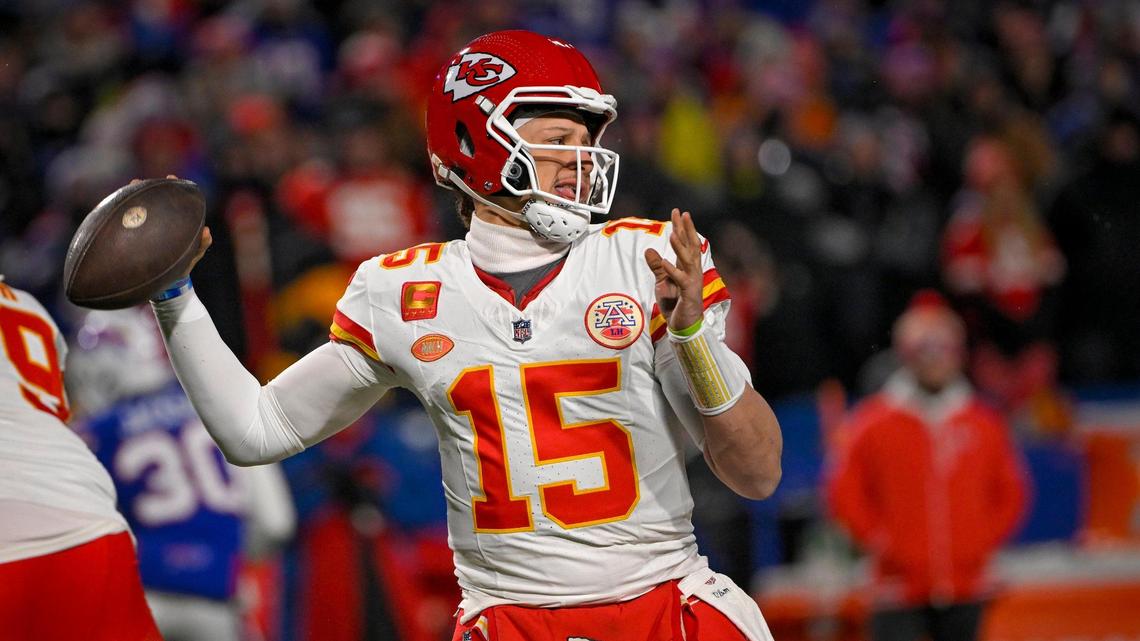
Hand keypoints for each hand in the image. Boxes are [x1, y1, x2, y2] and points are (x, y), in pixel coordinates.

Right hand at [131, 175, 212, 278]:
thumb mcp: (192, 256)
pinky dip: (121, 217)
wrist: (165, 283)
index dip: (171, 187)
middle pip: (153, 201)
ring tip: (129, 188)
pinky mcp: (133, 238)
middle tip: (140, 181)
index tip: (171, 178)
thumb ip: (201, 244)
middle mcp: (158, 223)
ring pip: (137, 211)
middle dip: (147, 188)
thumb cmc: (181, 265)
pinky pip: (127, 226)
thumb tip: (207, 231)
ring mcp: (144, 230)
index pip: (172, 201)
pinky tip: (114, 210)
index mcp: (173, 223)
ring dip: (132, 198)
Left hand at [644, 208, 702, 330]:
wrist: (682, 327)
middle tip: (682, 213)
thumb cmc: (675, 305)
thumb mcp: (662, 283)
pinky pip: (682, 280)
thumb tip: (649, 249)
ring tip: (673, 233)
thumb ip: (657, 267)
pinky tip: (665, 262)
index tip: (678, 212)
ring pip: (688, 261)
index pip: (685, 243)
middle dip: (686, 229)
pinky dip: (673, 271)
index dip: (681, 227)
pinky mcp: (689, 295)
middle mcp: (692, 272)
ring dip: (680, 247)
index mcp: (686, 268)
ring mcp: (692, 283)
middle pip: (690, 246)